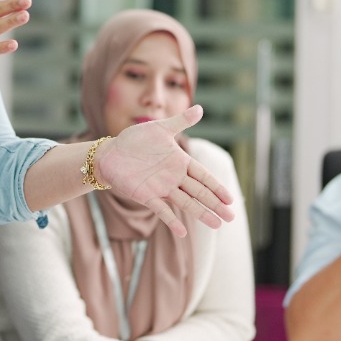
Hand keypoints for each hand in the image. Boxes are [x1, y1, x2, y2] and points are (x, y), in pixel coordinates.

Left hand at [93, 105, 233, 235]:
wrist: (110, 154)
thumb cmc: (134, 140)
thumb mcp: (159, 128)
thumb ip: (180, 122)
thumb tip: (200, 108)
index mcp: (179, 162)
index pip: (203, 176)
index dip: (216, 187)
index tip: (230, 199)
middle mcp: (173, 177)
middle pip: (199, 192)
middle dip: (215, 204)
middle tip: (231, 217)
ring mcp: (161, 188)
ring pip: (186, 203)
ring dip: (201, 213)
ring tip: (217, 225)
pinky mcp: (146, 196)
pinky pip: (162, 210)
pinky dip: (172, 221)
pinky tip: (183, 232)